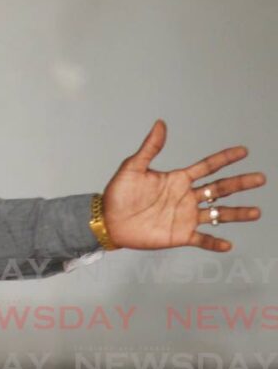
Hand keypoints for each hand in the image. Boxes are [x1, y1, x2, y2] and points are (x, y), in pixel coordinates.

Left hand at [102, 120, 265, 251]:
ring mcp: (185, 216)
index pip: (207, 167)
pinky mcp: (179, 235)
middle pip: (220, 189)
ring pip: (217, 214)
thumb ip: (150, 148)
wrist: (107, 220)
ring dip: (236, 214)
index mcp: (178, 179)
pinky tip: (228, 244)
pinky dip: (214, 242)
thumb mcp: (132, 168)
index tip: (244, 151)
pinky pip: (201, 239)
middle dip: (240, 184)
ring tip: (256, 212)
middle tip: (260, 179)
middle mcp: (186, 197)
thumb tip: (160, 124)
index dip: (224, 159)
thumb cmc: (118, 193)